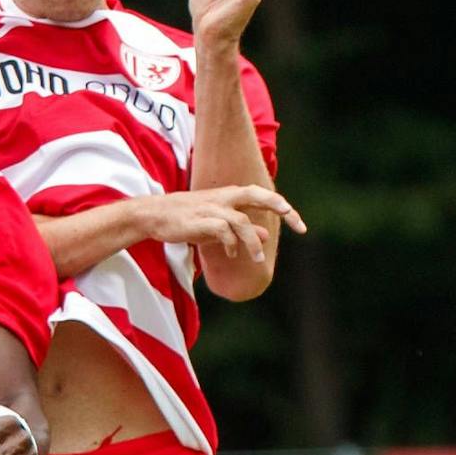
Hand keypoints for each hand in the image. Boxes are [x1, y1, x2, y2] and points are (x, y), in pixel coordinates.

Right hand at [138, 186, 305, 260]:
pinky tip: (232, 254)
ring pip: (241, 220)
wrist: (155, 214)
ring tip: (258, 259)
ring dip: (252, 242)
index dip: (282, 207)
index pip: (261, 195)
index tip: (300, 225)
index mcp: (230, 195)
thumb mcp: (218, 223)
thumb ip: (242, 229)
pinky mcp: (200, 220)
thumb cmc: (188, 218)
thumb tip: (265, 236)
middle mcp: (224, 198)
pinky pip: (222, 230)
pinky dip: (230, 243)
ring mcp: (212, 207)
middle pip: (256, 194)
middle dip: (278, 205)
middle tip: (296, 222)